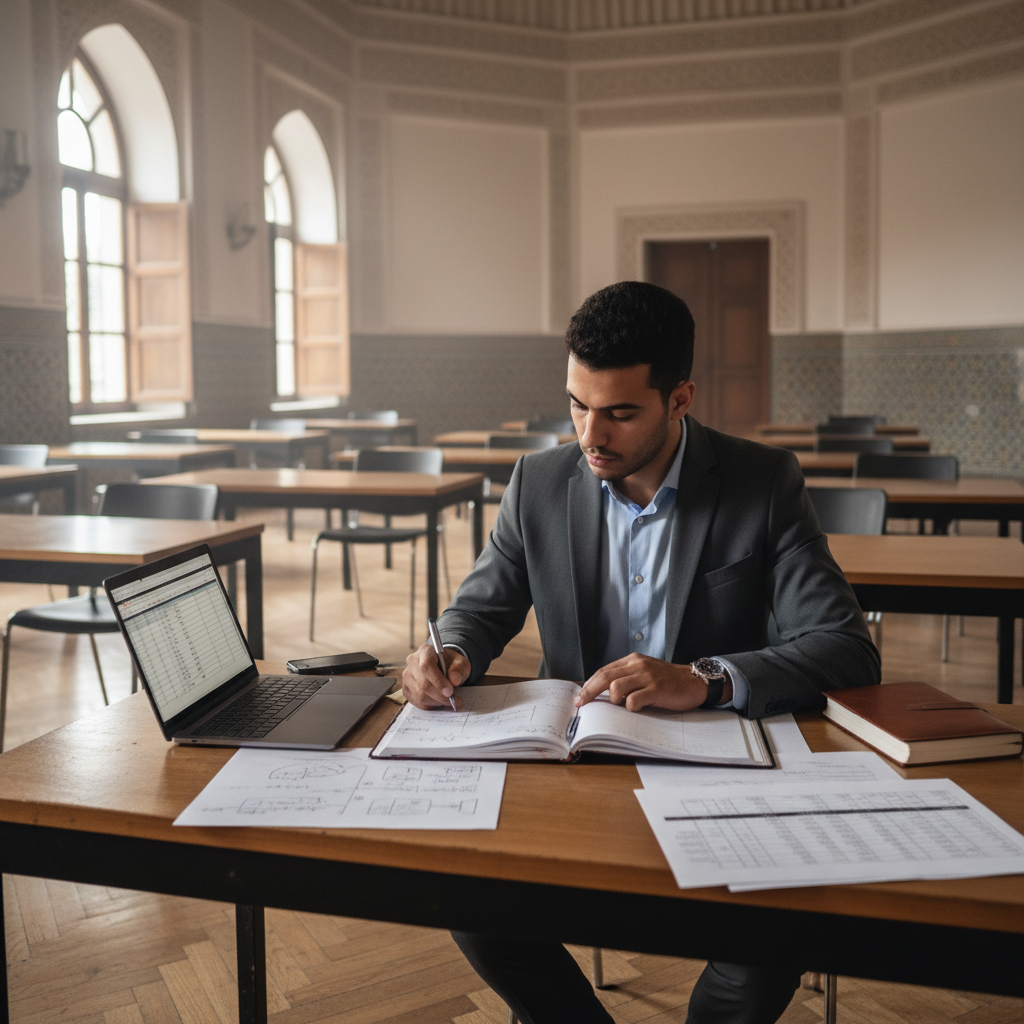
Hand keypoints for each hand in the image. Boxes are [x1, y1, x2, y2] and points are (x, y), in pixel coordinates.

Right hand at [402, 643, 470, 709]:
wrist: (444, 667)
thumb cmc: (451, 664)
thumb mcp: (460, 663)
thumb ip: (459, 670)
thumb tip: (455, 680)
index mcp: (425, 651)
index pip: (426, 666)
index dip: (438, 681)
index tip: (450, 692)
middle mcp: (412, 662)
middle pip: (423, 684)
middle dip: (441, 696)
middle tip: (456, 701)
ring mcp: (407, 676)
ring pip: (420, 695)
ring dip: (438, 702)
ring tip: (451, 702)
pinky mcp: (406, 689)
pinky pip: (418, 702)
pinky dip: (432, 705)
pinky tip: (441, 702)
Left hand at [574, 654, 730, 711]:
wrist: (694, 681)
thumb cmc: (668, 681)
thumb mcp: (644, 673)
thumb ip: (627, 678)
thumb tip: (602, 692)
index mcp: (632, 660)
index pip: (604, 670)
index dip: (589, 684)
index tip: (580, 696)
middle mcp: (638, 665)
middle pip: (604, 677)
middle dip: (589, 691)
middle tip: (580, 703)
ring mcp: (647, 676)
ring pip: (615, 687)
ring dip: (614, 700)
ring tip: (623, 705)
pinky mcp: (656, 689)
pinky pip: (634, 700)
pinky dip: (631, 707)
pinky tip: (638, 708)